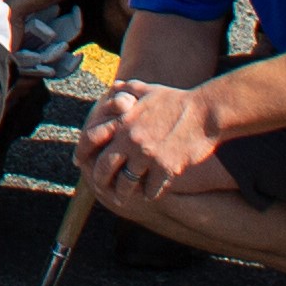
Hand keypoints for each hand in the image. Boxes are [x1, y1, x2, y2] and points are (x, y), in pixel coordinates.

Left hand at [79, 76, 217, 202]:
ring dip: (123, 193)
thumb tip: (114, 88)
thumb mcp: (148, 89)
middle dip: (100, 180)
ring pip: (126, 183)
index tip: (79, 162)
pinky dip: (149, 194)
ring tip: (123, 197)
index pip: (91, 138)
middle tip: (101, 186)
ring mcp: (147, 155)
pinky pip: (151, 189)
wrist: (207, 112)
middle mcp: (131, 138)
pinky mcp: (165, 168)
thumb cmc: (177, 100)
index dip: (82, 151)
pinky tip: (150, 194)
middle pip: (104, 167)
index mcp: (123, 119)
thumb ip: (127, 90)